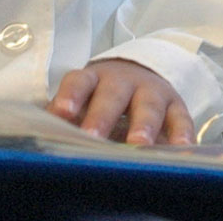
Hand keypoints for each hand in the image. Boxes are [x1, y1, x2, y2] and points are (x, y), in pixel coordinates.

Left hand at [48, 59, 191, 145]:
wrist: (142, 76)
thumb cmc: (103, 97)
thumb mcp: (85, 100)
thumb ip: (67, 118)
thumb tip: (40, 137)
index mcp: (94, 78)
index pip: (79, 82)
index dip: (70, 96)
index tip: (61, 113)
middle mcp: (124, 81)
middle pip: (113, 95)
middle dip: (103, 116)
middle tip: (93, 136)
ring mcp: (152, 91)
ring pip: (148, 106)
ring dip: (143, 125)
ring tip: (137, 145)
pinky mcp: (176, 105)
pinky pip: (181, 118)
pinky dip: (181, 132)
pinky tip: (180, 146)